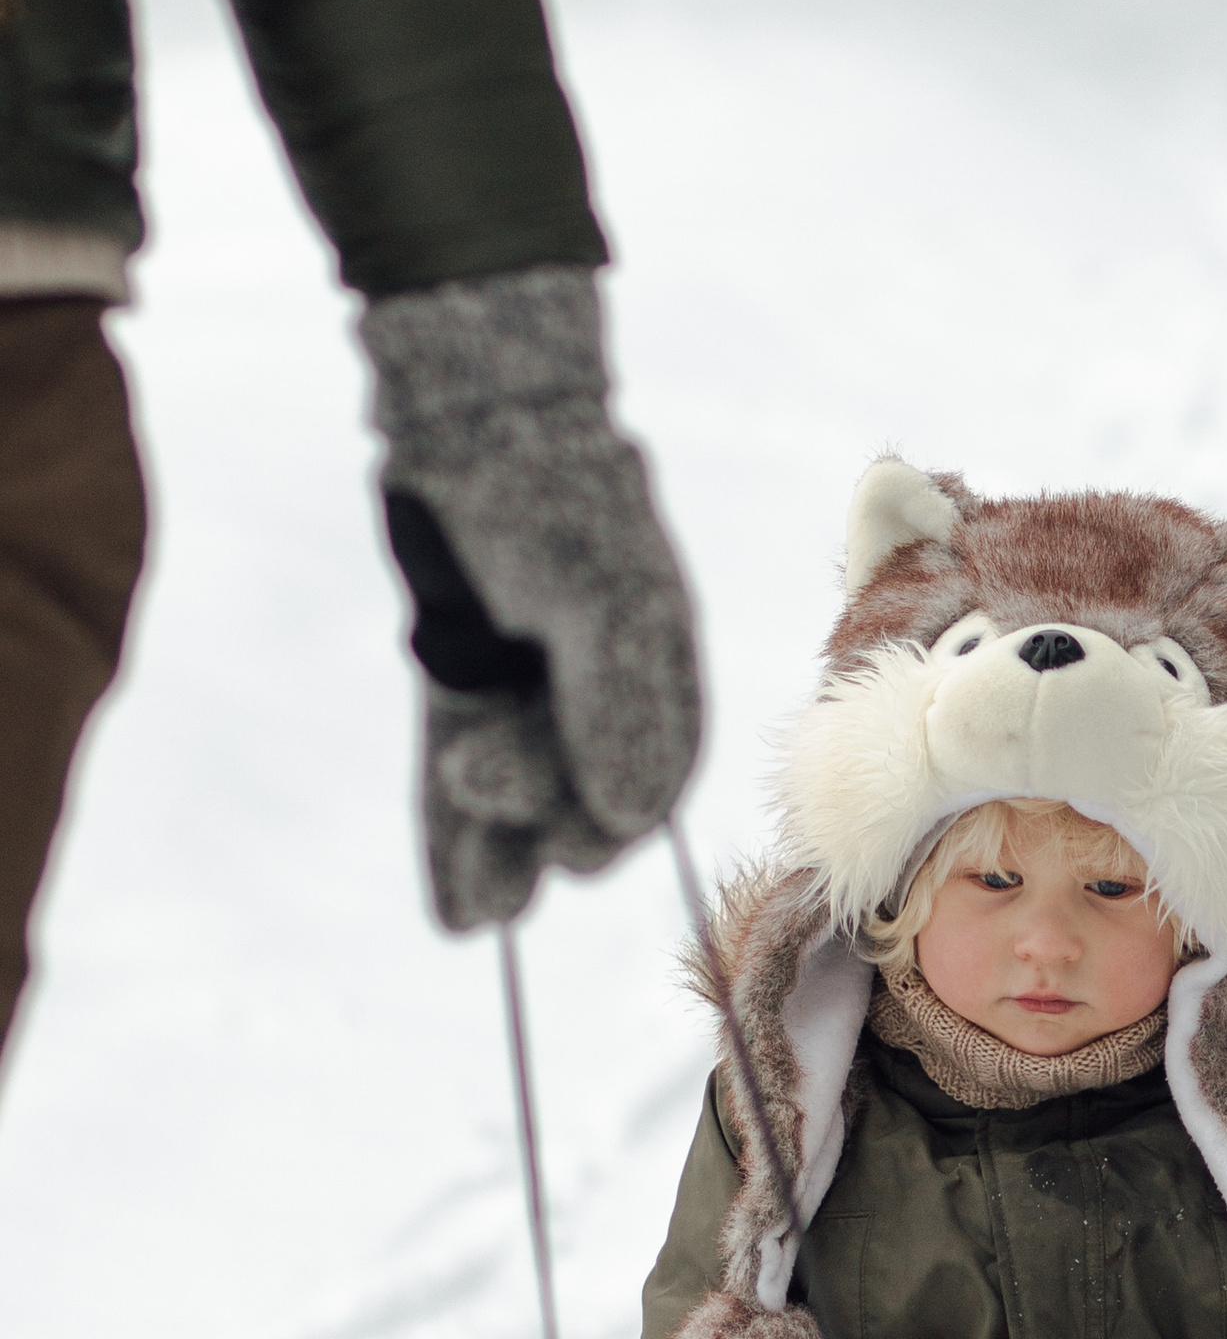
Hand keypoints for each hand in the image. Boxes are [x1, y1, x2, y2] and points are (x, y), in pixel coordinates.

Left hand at [359, 268, 701, 931]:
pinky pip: (460, 771)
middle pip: (578, 794)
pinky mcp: (467, 681)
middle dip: (536, 819)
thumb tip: (630, 816)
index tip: (565, 838)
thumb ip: (612, 706)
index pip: (650, 783)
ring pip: (518, 794)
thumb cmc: (549, 500)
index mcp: (659, 672)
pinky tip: (455, 913)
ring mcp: (531, 688)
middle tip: (478, 778)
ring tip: (471, 912)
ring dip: (496, 851)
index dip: (609, 824)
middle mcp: (601, 690)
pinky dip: (454, 836)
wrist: (470, 425)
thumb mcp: (600, 601)